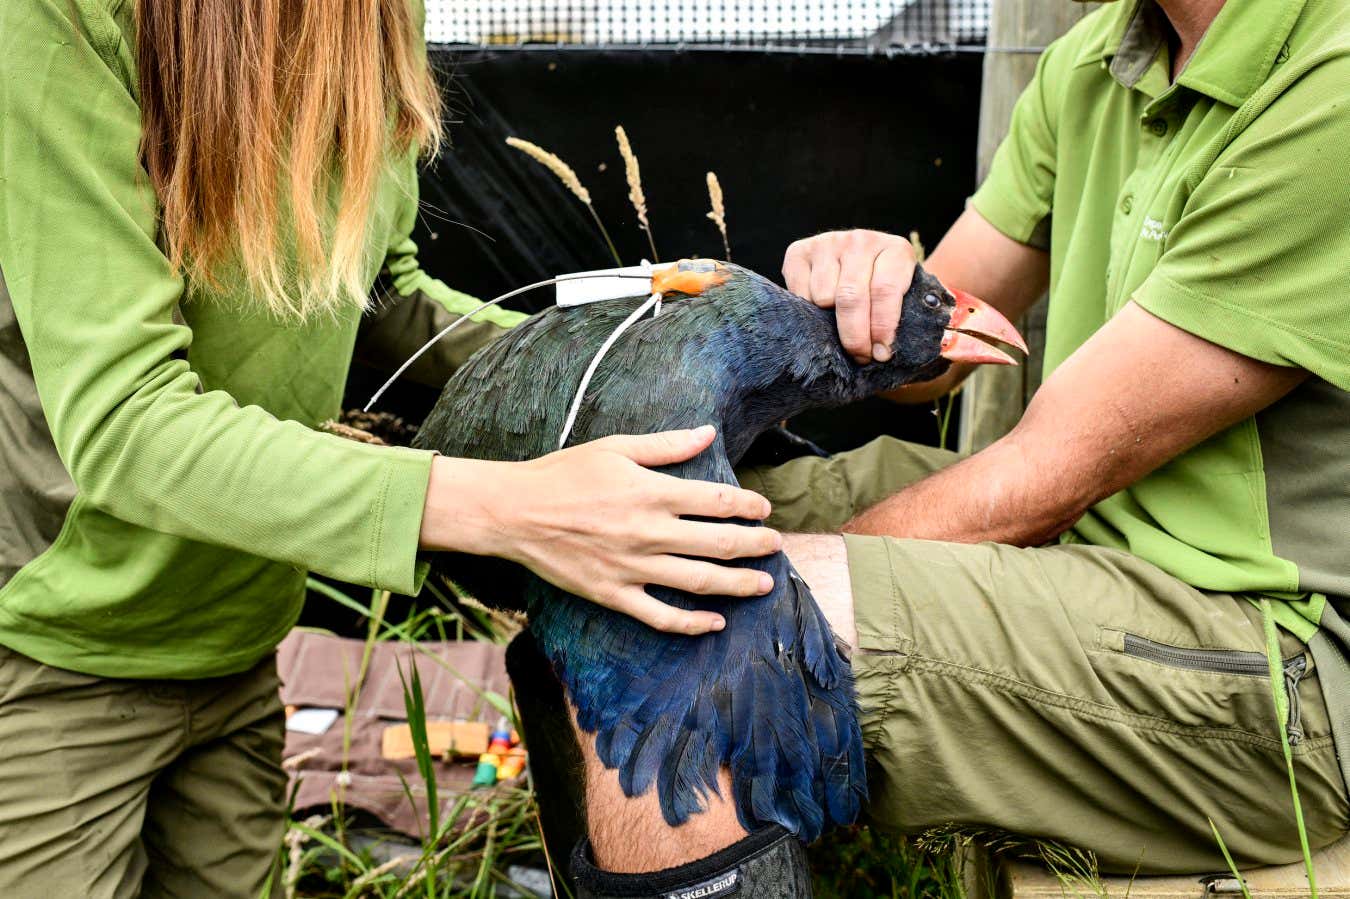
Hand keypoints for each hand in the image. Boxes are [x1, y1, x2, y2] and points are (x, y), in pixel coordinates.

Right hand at [424, 426, 779, 634]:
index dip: (748, 506)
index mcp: (652, 492)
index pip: (717, 500)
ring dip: (738, 584)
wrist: (515, 512)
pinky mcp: (614, 594)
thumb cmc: (564, 474)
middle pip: (720, 543)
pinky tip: (715, 622)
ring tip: (763, 585)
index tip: (763, 509)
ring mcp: (633, 567)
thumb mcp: (616, 448)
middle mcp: (649, 532)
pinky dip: (691, 623)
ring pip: (700, 581)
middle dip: (756, 546)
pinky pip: (661, 615)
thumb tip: (707, 433)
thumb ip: (666, 446)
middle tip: (776, 547)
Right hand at [782, 230, 916, 363]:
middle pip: (852, 297)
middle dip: (855, 336)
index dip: (882, 327)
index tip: (882, 354)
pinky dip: (808, 310)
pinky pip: (800, 293)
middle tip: (860, 355)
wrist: (859, 264)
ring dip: (829, 322)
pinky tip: (821, 310)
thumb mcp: (905, 298)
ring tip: (840, 326)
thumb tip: (900, 355)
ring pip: (823, 297)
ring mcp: (828, 242)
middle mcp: (861, 240)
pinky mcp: (799, 251)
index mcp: (896, 249)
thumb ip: (907, 319)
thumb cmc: (886, 292)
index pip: (885, 290)